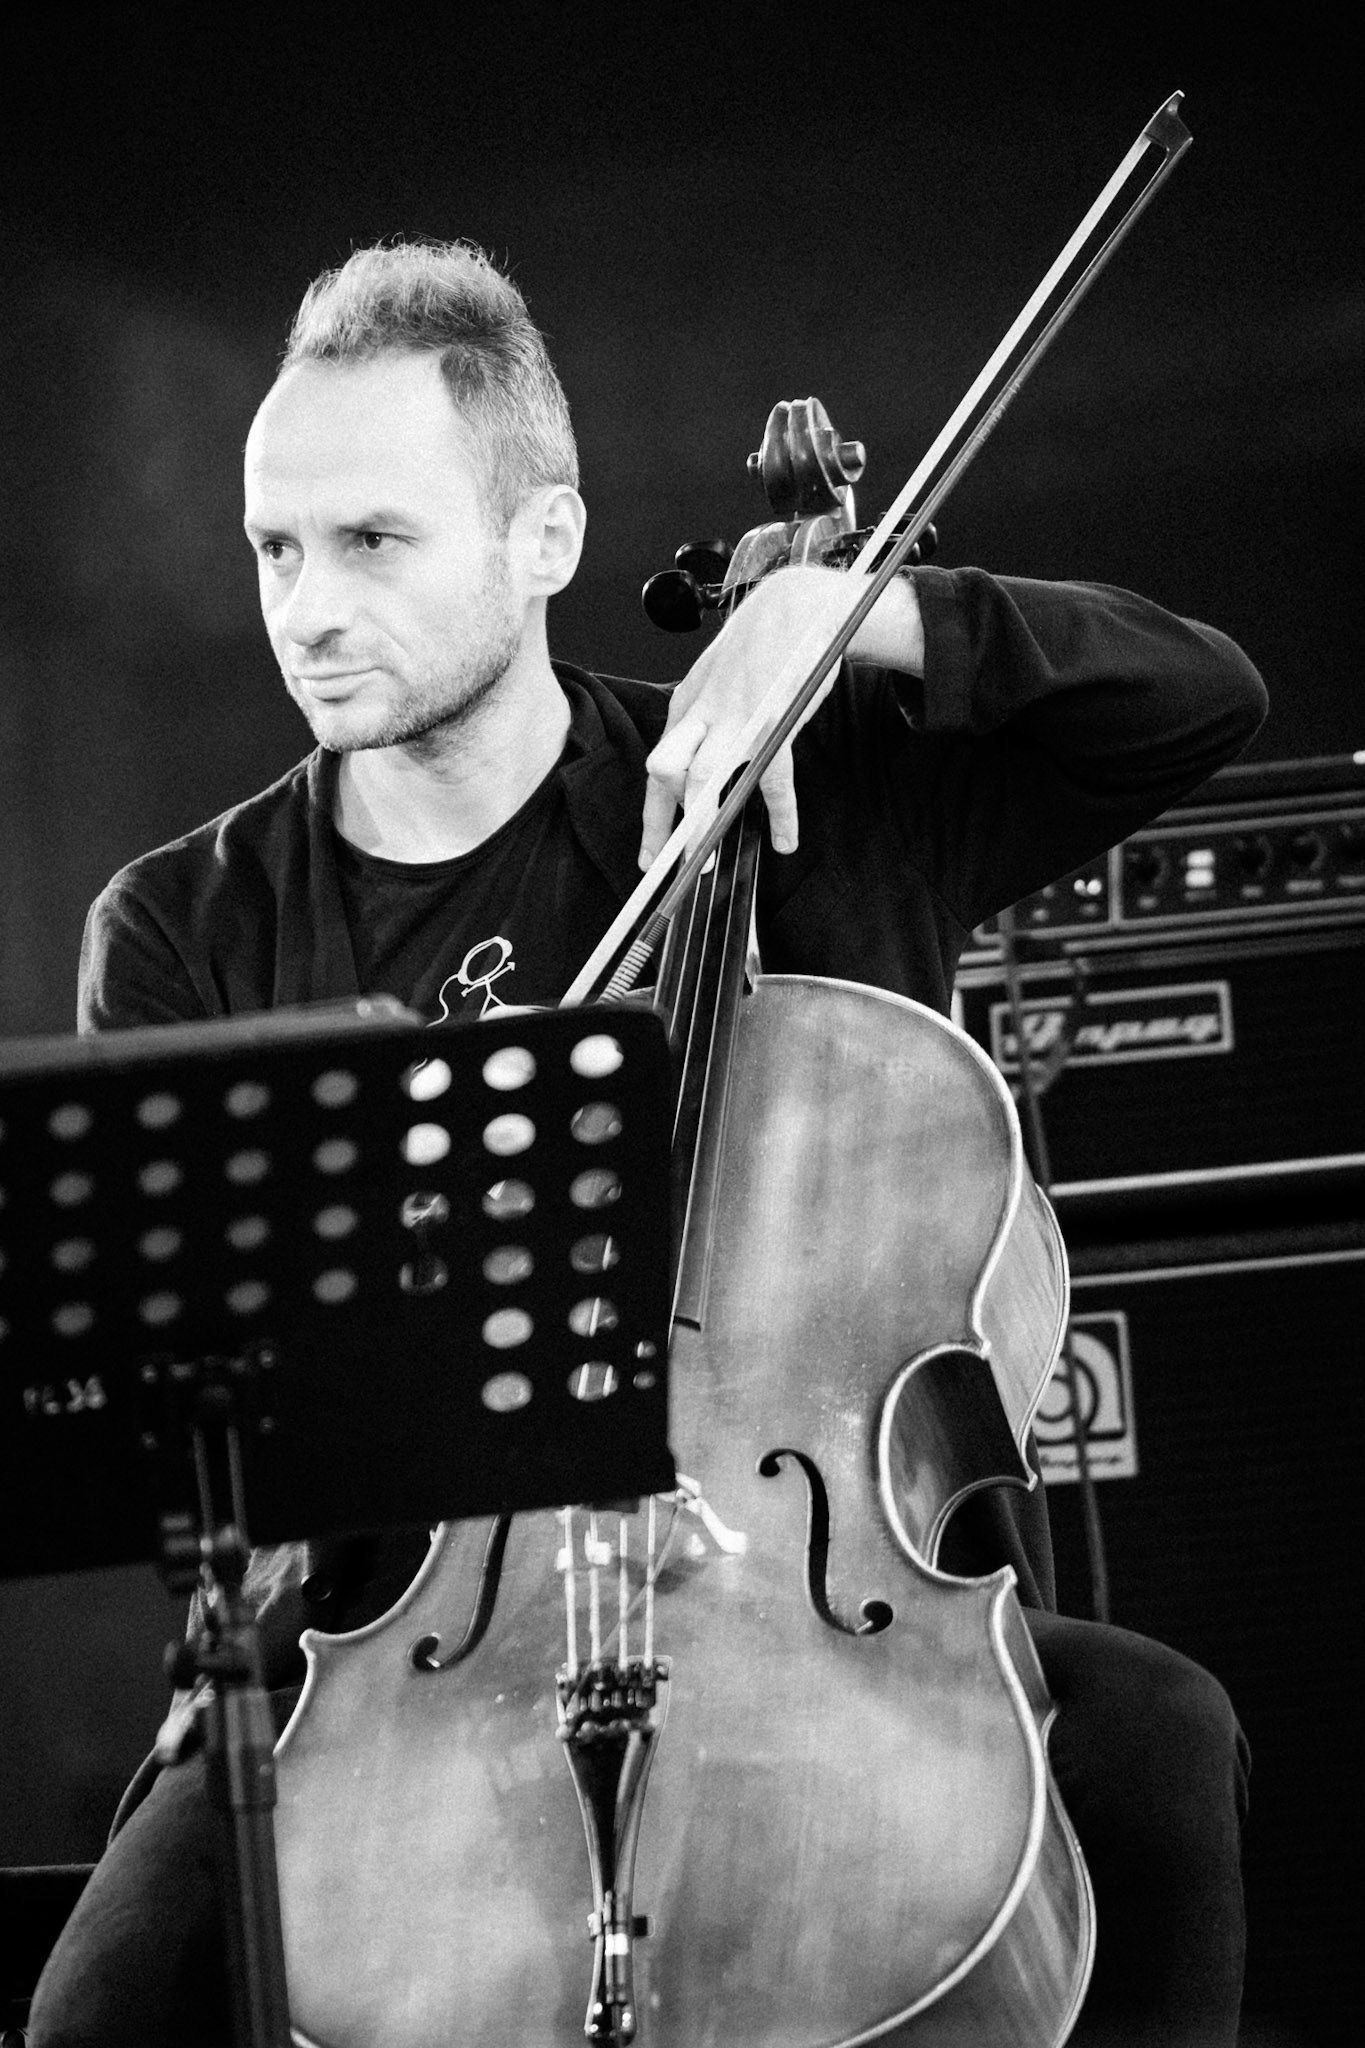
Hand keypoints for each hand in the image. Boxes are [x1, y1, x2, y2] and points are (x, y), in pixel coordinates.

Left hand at [638, 564, 854, 867]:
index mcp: (685, 708)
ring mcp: (737, 720)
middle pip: (664, 772)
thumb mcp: (714, 681)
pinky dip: (781, 814)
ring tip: (703, 863)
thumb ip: (701, 721)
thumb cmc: (755, 650)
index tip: (648, 857)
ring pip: (704, 776)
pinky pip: (773, 778)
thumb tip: (692, 764)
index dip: (651, 817)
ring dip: (700, 822)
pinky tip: (784, 839)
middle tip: (666, 865)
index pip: (657, 768)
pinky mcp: (774, 722)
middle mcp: (701, 716)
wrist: (794, 608)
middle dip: (662, 823)